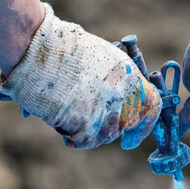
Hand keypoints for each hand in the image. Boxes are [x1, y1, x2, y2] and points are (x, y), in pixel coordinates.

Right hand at [0, 3, 161, 149]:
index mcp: (130, 75)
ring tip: (67, 110)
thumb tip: (114, 101)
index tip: (133, 139)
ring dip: (87, 130)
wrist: (37, 48)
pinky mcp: (87, 126)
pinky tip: (60, 122)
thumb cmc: (60, 47)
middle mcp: (124, 95)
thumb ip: (113, 80)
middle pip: (124, 125)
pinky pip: (83, 141)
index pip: (152, 107)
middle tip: (87, 120)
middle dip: (108, 126)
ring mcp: (108, 113)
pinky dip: (71, 137)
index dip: (145, 125)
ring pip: (104, 136)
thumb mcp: (99, 56)